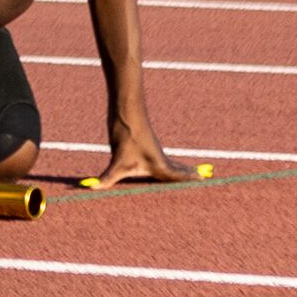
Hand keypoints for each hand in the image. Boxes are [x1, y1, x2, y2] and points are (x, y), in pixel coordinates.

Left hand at [82, 113, 205, 188]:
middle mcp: (159, 158)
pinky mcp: (146, 146)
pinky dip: (170, 164)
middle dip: (188, 176)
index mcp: (159, 164)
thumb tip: (92, 188)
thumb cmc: (126, 133)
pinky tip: (167, 165)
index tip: (204, 181)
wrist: (126, 108)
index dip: (189, 180)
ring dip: (181, 170)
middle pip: (177, 170)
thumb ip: (107, 177)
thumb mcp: (116, 159)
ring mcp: (153, 151)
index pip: (177, 177)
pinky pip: (162, 159)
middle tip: (204, 180)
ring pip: (170, 164)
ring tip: (193, 173)